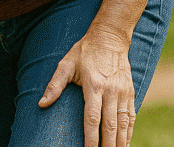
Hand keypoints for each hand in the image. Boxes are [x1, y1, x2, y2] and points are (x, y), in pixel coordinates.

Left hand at [38, 30, 135, 146]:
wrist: (110, 37)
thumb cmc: (84, 51)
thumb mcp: (66, 64)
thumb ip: (54, 85)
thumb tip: (42, 103)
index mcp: (94, 85)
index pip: (92, 118)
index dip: (90, 138)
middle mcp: (111, 91)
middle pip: (110, 125)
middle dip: (107, 145)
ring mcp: (123, 92)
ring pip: (123, 123)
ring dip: (120, 142)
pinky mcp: (130, 91)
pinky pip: (131, 116)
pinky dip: (129, 131)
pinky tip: (126, 143)